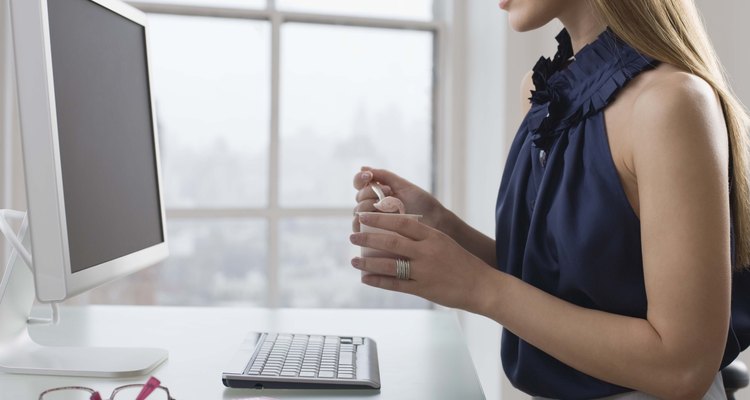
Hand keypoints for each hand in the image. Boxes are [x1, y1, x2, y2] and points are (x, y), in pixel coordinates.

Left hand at [349, 212, 495, 310]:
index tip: (364, 215)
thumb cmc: (462, 263)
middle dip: (368, 237)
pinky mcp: (423, 289)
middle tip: (352, 235)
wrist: (481, 286)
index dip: (380, 217)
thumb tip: (396, 230)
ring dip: (367, 262)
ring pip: (389, 264)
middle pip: (391, 241)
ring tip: (353, 260)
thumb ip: (422, 237)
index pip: (401, 222)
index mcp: (432, 236)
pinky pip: (395, 284)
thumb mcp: (444, 242)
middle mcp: (427, 252)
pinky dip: (378, 281)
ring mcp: (424, 271)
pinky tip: (365, 278)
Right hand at [352, 167, 445, 232]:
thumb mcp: (403, 186)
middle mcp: (373, 206)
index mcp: (378, 192)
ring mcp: (373, 221)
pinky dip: (362, 222)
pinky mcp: (374, 236)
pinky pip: (359, 229)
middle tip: (387, 193)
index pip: (360, 184)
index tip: (369, 176)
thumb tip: (363, 168)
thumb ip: (384, 175)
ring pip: (358, 212)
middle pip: (358, 197)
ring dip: (368, 206)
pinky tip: (373, 219)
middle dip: (369, 192)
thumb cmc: (422, 204)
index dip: (360, 179)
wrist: (435, 222)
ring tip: (386, 207)